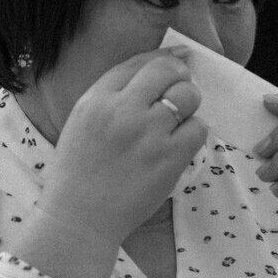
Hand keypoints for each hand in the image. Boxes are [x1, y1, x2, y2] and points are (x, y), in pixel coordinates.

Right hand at [37, 48, 205, 244]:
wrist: (79, 218)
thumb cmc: (79, 174)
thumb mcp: (82, 122)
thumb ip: (111, 97)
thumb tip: (155, 70)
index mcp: (97, 99)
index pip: (139, 62)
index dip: (163, 58)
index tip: (177, 61)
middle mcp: (122, 110)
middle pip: (168, 71)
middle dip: (180, 77)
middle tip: (180, 93)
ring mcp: (148, 133)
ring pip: (189, 96)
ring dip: (189, 105)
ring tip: (178, 122)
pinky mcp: (168, 158)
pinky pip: (198, 129)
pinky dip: (194, 133)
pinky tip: (179, 145)